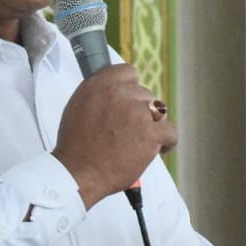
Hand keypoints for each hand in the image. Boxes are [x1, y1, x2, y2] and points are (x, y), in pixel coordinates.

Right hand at [52, 64, 175, 207]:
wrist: (78, 172)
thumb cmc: (76, 145)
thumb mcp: (78, 107)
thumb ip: (99, 93)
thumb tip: (118, 91)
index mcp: (99, 85)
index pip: (129, 72)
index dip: (130, 89)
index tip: (128, 102)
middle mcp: (118, 94)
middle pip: (145, 94)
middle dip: (139, 111)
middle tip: (128, 130)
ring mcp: (136, 113)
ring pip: (158, 111)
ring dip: (152, 124)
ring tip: (139, 141)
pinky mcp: (150, 133)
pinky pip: (170, 131)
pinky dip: (166, 141)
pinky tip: (157, 148)